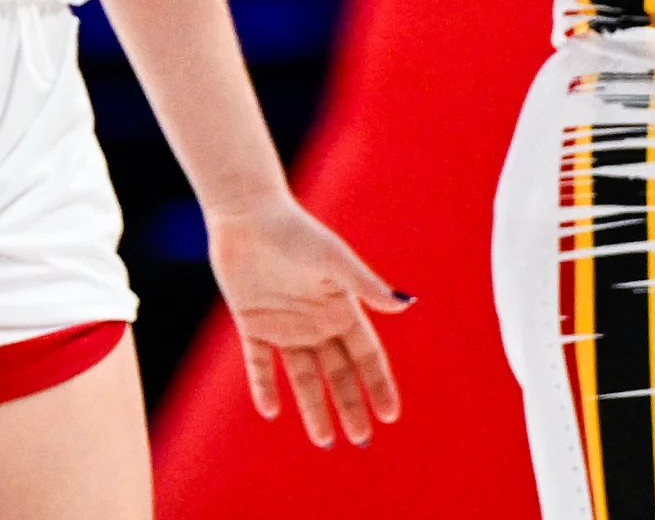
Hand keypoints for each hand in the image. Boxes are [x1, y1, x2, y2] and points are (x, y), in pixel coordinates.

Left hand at [209, 195, 409, 446]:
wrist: (247, 214)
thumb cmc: (296, 232)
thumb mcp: (334, 260)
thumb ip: (366, 285)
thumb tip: (407, 304)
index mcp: (341, 308)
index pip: (366, 355)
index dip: (379, 384)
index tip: (389, 415)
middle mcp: (316, 322)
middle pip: (338, 373)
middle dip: (350, 405)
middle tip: (360, 439)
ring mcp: (284, 325)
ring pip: (302, 376)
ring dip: (313, 407)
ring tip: (324, 440)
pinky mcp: (252, 324)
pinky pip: (259, 363)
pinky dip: (264, 385)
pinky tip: (270, 410)